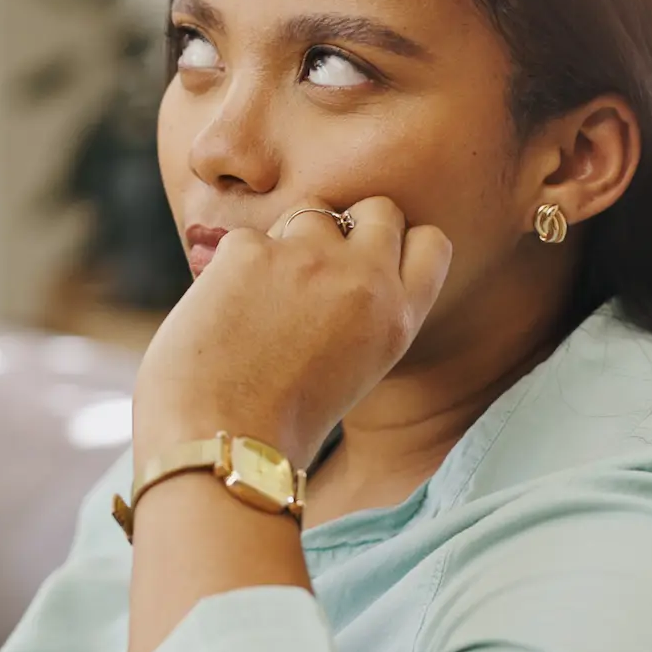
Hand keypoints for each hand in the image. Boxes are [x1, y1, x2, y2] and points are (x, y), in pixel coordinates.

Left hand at [134, 196, 451, 466]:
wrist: (220, 443)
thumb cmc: (276, 427)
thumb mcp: (352, 374)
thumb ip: (359, 317)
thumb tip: (334, 274)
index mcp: (398, 319)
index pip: (430, 241)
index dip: (398, 245)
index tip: (369, 266)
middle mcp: (364, 279)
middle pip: (378, 208)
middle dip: (349, 228)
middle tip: (313, 272)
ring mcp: (306, 257)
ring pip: (309, 212)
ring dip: (290, 242)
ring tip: (263, 300)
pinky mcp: (249, 250)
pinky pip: (247, 239)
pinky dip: (233, 268)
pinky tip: (222, 314)